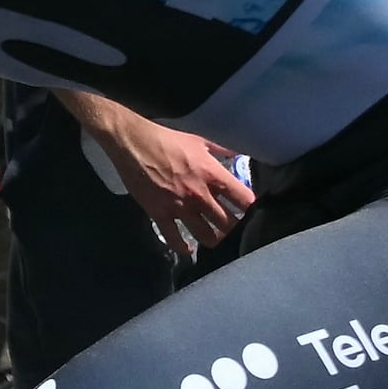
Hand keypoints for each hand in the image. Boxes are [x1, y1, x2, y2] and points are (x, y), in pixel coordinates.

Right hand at [69, 93, 252, 254]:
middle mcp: (199, 194)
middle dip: (235, 228)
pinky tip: (189, 248)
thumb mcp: (199, 140)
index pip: (243, 199)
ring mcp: (179, 207)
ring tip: (217, 238)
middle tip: (237, 230)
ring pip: (206, 236)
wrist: (133, 144)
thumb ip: (222, 149)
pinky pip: (175, 240)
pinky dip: (184, 248)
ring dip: (214, 240)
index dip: (252, 209)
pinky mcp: (160, 214)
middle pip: (228, 223)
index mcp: (212, 174)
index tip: (253, 212)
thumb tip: (240, 153)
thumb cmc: (168, 140)